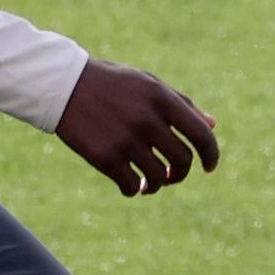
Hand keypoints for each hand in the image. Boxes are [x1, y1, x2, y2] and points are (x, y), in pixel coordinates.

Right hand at [54, 59, 219, 196]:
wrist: (62, 85)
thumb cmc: (111, 84)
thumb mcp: (149, 85)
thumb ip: (182, 105)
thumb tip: (212, 126)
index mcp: (162, 99)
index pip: (201, 135)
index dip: (211, 155)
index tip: (209, 167)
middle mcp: (147, 120)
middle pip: (181, 160)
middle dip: (181, 173)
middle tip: (173, 176)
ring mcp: (125, 140)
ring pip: (158, 177)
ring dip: (157, 185)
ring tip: (150, 183)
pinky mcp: (103, 157)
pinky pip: (130, 185)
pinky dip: (134, 190)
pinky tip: (132, 186)